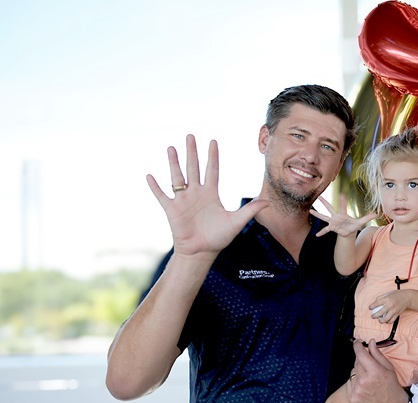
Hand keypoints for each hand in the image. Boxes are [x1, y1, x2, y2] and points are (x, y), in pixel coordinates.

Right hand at [146, 135, 268, 257]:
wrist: (201, 253)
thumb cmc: (218, 238)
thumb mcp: (236, 222)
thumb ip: (249, 211)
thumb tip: (267, 202)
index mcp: (211, 194)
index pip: (212, 170)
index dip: (212, 156)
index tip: (212, 141)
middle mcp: (196, 193)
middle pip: (193, 168)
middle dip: (192, 152)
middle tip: (190, 135)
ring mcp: (183, 200)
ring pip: (177, 177)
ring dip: (174, 163)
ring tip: (171, 148)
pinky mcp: (172, 209)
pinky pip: (162, 195)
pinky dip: (156, 187)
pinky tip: (150, 176)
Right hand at [310, 195, 376, 237]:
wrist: (349, 232)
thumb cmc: (354, 226)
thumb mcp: (361, 222)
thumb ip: (367, 218)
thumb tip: (376, 214)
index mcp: (343, 214)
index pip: (343, 207)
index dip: (342, 201)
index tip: (341, 194)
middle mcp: (336, 217)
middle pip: (329, 208)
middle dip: (324, 202)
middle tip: (319, 196)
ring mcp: (333, 222)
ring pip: (324, 217)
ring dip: (317, 214)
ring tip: (310, 210)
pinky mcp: (331, 228)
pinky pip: (325, 230)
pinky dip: (321, 232)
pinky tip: (317, 235)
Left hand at [346, 340, 407, 402]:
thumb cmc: (391, 385)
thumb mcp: (388, 368)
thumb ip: (377, 354)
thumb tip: (370, 342)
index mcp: (375, 372)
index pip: (360, 354)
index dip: (357, 346)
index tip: (357, 342)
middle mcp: (364, 381)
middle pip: (356, 362)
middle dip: (362, 361)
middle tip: (369, 366)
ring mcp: (357, 391)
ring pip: (352, 372)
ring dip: (358, 372)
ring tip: (368, 379)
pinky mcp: (353, 398)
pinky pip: (349, 383)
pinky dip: (355, 382)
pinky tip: (364, 386)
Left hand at [368, 290, 410, 324]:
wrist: (407, 297)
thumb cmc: (397, 295)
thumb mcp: (388, 293)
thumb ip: (381, 297)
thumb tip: (375, 302)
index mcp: (387, 299)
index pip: (377, 303)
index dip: (372, 306)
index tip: (370, 308)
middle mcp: (390, 305)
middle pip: (380, 313)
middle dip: (374, 316)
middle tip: (373, 316)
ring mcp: (394, 310)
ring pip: (386, 319)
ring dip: (381, 321)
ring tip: (379, 320)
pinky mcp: (397, 314)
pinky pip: (391, 321)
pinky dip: (388, 322)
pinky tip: (386, 321)